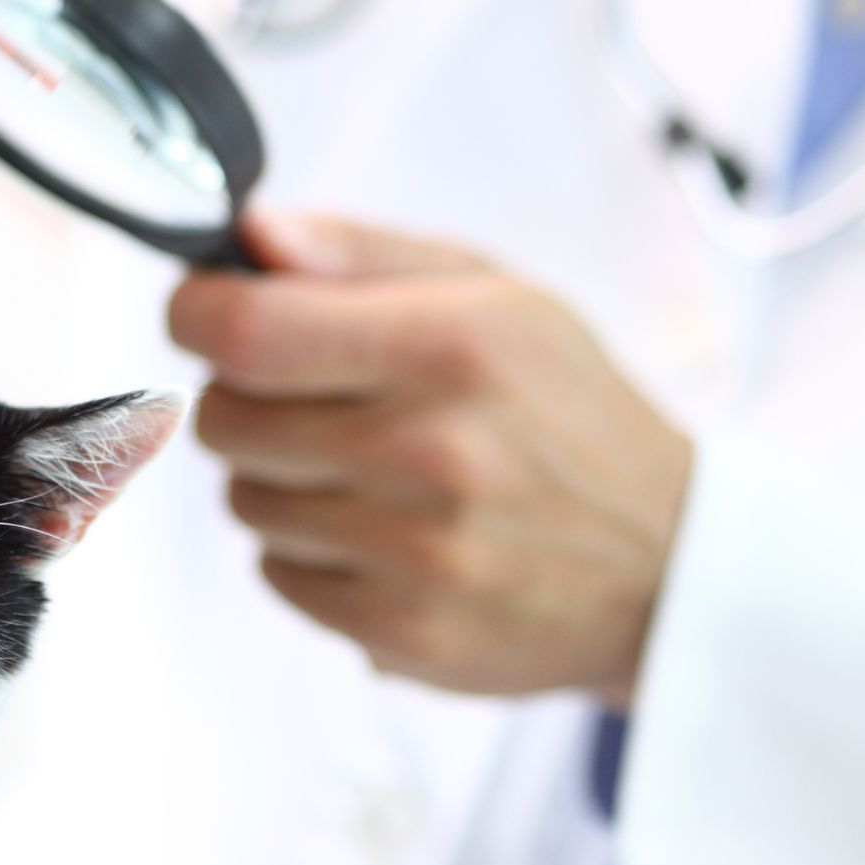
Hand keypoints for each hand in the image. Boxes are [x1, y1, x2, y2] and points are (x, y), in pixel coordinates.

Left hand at [169, 214, 691, 702]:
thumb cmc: (568, 412)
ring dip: (281, 479)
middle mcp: (430, 451)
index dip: (198, 312)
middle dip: (248, 397)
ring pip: (244, 500)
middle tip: (315, 397)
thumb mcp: (496, 294)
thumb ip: (360, 251)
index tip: (210, 312)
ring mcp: (415, 554)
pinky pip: (276, 576)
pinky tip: (382, 535)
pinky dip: (309, 552)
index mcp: (449, 346)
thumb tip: (249, 232)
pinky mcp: (402, 632)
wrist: (666, 566)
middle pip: (225, 418)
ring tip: (369, 471)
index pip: (243, 330)